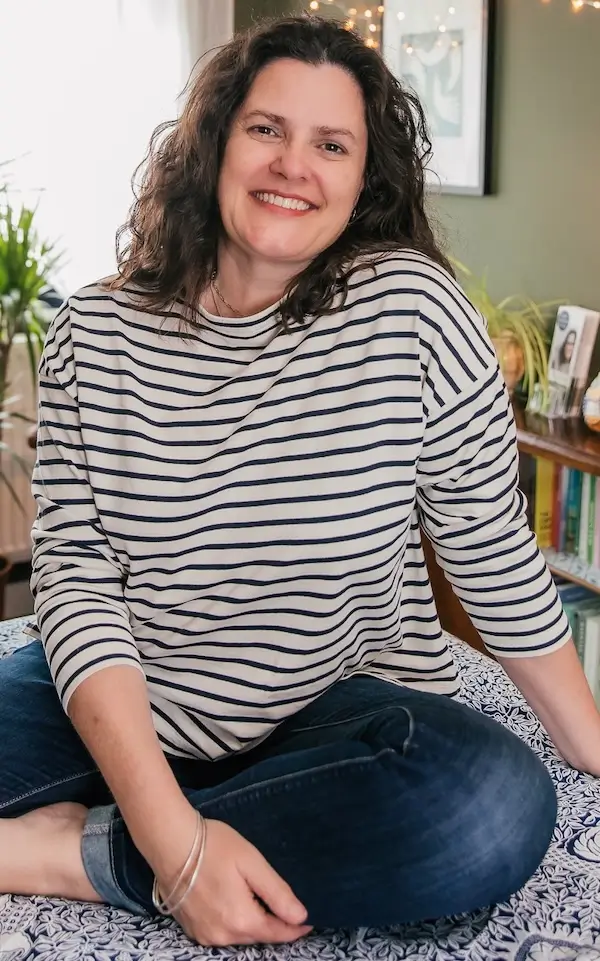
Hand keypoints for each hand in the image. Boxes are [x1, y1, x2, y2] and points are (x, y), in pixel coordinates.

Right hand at [155, 818, 312, 945]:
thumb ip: (277, 893)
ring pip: (240, 936)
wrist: (170, 842)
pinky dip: (233, 922)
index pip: (277, 934)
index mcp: (241, 921)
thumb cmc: (213, 846)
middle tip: (285, 905)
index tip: (308, 921)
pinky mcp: (192, 929)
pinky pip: (221, 933)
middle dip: (274, 923)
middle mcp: (223, 936)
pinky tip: (234, 902)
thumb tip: (300, 917)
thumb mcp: (252, 863)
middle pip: (258, 935)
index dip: (295, 928)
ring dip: (253, 923)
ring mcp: (204, 935)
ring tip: (259, 900)